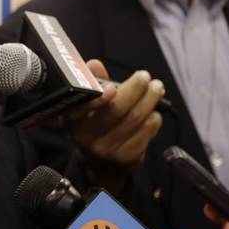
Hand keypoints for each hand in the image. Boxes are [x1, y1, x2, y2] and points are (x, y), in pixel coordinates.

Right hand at [64, 61, 163, 193]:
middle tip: (145, 77)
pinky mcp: (126, 158)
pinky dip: (153, 119)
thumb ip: (91, 83)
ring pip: (134, 120)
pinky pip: (146, 133)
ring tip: (156, 88)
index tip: (112, 88)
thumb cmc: (92, 125)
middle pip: (115, 112)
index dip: (97, 99)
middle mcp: (85, 138)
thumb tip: (94, 64)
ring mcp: (107, 150)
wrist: (99, 165)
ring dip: (150, 101)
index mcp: (71, 120)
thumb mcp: (85, 106)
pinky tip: (154, 111)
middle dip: (135, 90)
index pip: (81, 109)